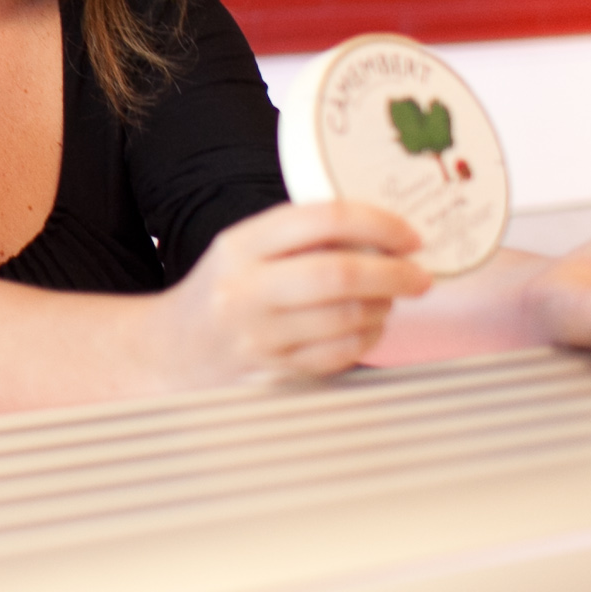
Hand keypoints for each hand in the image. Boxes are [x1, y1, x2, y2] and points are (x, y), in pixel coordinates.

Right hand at [157, 200, 433, 385]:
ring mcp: (259, 336)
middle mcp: (246, 289)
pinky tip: (366, 328)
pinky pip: (340, 355)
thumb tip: (381, 234)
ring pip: (347, 318)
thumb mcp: (244, 249)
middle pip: (340, 274)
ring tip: (388, 301)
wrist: (171, 351)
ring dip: (384, 308)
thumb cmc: (220, 293)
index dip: (378, 224)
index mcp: (241, 245)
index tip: (408, 236)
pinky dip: (367, 339)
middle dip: (394, 274)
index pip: (322, 219)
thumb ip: (301, 238)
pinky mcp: (274, 373)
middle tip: (419, 276)